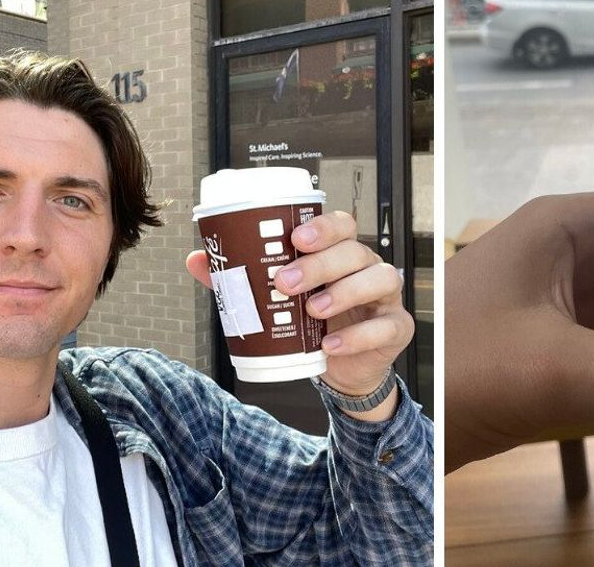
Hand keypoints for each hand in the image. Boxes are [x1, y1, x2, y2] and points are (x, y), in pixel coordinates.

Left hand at [187, 212, 411, 420]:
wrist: (342, 368)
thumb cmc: (312, 322)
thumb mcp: (277, 299)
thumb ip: (241, 279)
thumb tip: (197, 259)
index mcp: (339, 252)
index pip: (341, 224)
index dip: (323, 226)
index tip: (295, 238)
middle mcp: (366, 268)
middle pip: (355, 251)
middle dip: (320, 264)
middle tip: (286, 282)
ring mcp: (385, 297)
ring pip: (379, 279)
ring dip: (344, 292)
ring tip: (312, 310)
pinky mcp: (396, 327)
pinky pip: (385, 325)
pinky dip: (359, 335)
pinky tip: (331, 344)